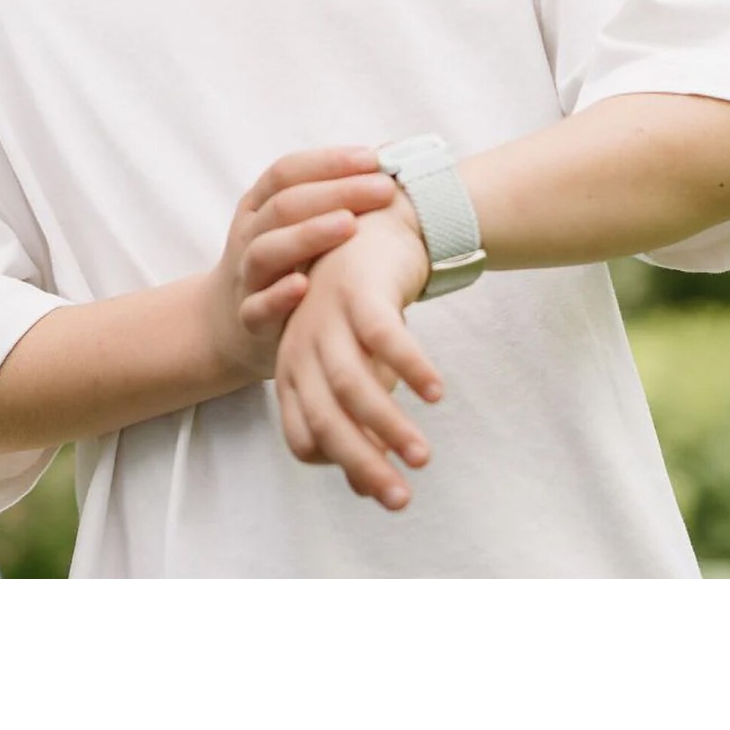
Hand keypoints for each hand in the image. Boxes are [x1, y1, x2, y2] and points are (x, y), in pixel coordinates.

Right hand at [206, 147, 399, 384]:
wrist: (227, 322)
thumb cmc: (284, 264)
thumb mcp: (294, 224)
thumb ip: (333, 195)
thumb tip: (392, 152)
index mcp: (259, 205)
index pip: (286, 172)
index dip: (328, 163)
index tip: (373, 159)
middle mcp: (249, 235)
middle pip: (283, 206)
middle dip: (336, 193)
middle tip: (383, 189)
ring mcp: (245, 277)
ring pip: (266, 251)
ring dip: (307, 235)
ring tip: (350, 224)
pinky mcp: (248, 319)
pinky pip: (257, 307)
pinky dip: (277, 297)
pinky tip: (304, 287)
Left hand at [274, 193, 442, 510]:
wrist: (370, 228)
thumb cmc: (360, 311)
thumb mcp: (353, 367)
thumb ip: (355, 423)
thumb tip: (364, 488)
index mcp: (293, 372)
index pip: (303, 438)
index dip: (338, 466)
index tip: (379, 485)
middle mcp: (303, 349)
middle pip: (326, 421)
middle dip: (363, 465)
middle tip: (400, 501)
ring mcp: (328, 320)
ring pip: (353, 386)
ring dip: (389, 426)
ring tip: (423, 457)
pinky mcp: (360, 294)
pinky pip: (385, 338)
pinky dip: (410, 368)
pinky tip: (435, 393)